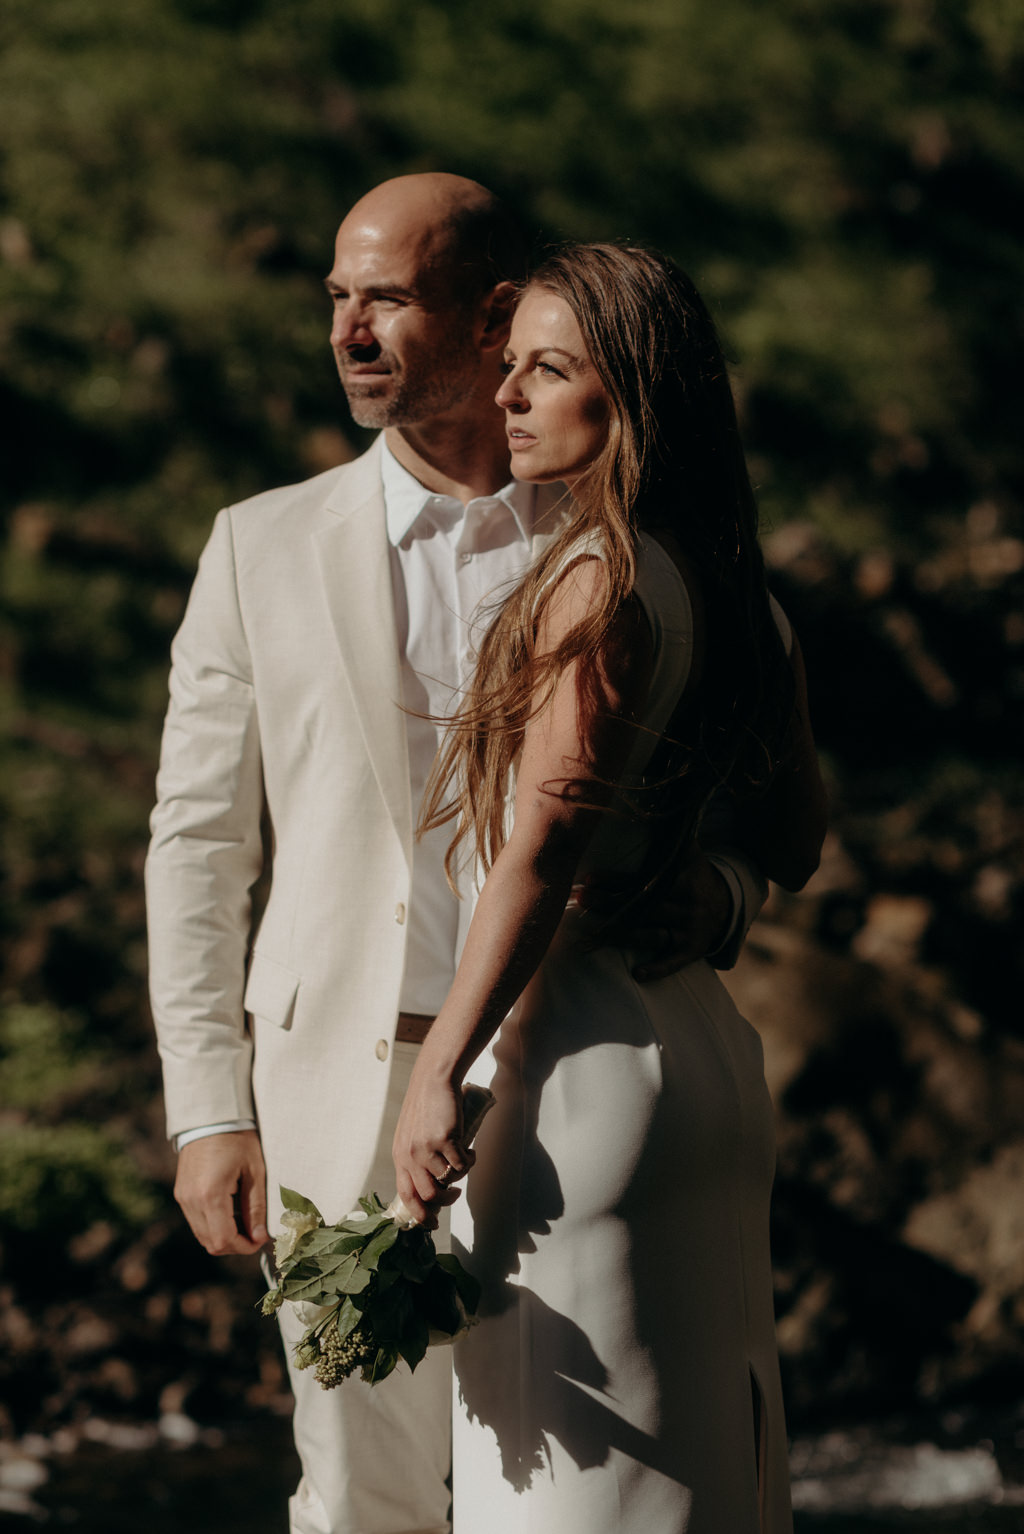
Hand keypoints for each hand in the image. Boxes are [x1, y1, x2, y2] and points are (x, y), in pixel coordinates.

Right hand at [174, 1129, 267, 1255]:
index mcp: (210, 1195)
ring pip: (202, 1235)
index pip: (223, 1239)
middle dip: (235, 1245)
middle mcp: (191, 1201)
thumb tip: (259, 1237)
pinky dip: (213, 1225)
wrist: (210, 1118)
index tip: (260, 1239)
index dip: (244, 1247)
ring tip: (244, 1221)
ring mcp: (183, 1198)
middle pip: (211, 1243)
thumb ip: (256, 1208)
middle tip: (255, 1232)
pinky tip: (230, 1211)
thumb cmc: (237, 1141)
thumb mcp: (254, 1172)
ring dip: (224, 1236)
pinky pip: (196, 1221)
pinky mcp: (181, 1194)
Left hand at [392, 1068, 472, 1228]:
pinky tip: (471, 1153)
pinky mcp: (445, 1139)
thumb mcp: (410, 1135)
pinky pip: (462, 1164)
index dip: (420, 1215)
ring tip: (464, 1162)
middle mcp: (410, 1156)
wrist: (433, 1080)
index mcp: (399, 1156)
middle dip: (446, 1201)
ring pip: (448, 1181)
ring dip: (459, 1177)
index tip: (433, 1224)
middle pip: (429, 1196)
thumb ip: (414, 1157)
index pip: (406, 1196)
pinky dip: (470, 1162)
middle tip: (455, 1194)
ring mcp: (427, 1148)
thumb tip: (431, 1183)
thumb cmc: (424, 1106)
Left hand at [578, 847, 731, 980]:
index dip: (616, 880)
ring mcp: (689, 930)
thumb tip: (657, 805)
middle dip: (609, 904)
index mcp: (682, 880)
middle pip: (642, 907)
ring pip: (651, 934)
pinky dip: (657, 969)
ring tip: (592, 932)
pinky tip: (637, 974)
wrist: (727, 905)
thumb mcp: (689, 854)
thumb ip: (672, 835)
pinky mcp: (692, 951)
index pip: (643, 881)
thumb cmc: (695, 876)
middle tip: (580, 899)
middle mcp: (685, 906)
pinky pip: (674, 962)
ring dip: (621, 935)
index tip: (590, 878)